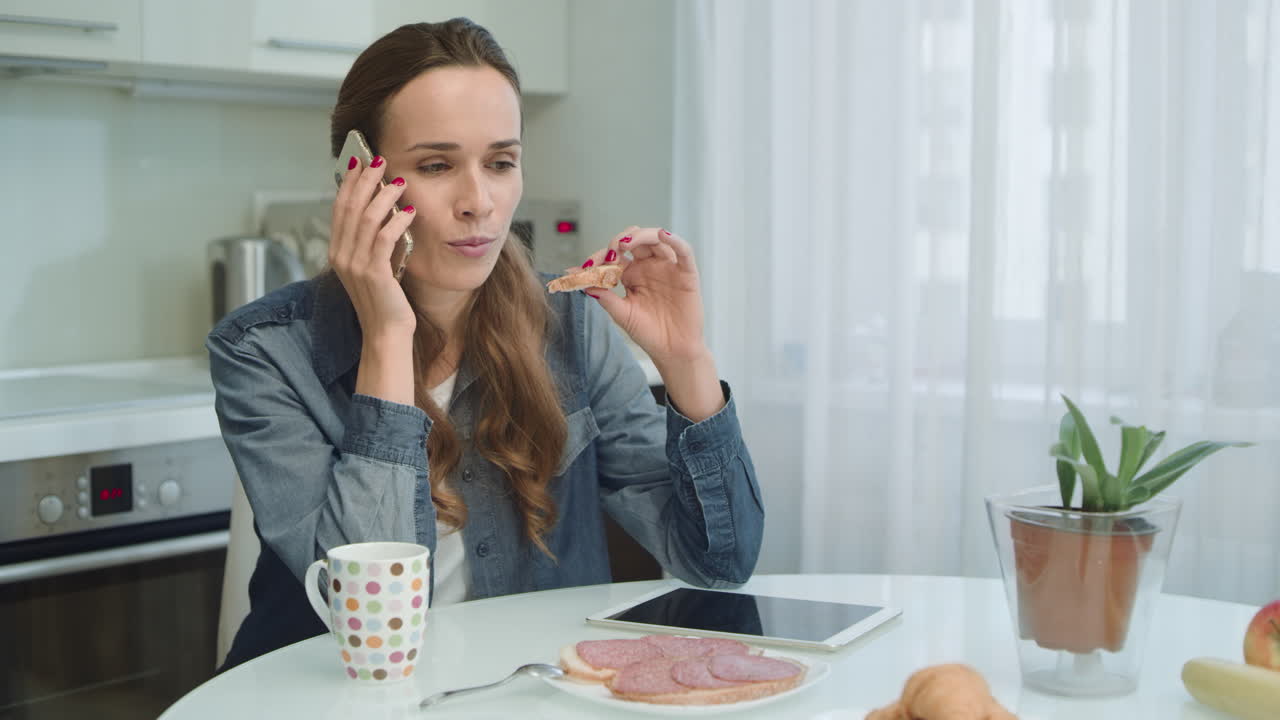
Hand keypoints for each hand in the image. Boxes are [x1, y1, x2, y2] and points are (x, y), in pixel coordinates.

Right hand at [330, 155, 416, 341]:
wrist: (385, 332)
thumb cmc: (384, 299)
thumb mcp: (373, 264)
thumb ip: (371, 239)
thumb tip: (382, 207)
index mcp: (337, 251)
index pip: (339, 208)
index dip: (349, 182)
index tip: (360, 161)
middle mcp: (341, 255)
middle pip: (350, 207)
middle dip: (366, 180)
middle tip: (380, 160)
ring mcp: (355, 264)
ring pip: (366, 218)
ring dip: (384, 196)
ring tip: (400, 182)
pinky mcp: (374, 273)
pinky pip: (384, 239)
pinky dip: (397, 221)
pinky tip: (409, 212)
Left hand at [574, 226, 707, 365]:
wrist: (672, 350)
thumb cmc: (648, 332)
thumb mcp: (623, 315)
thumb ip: (606, 298)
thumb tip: (585, 285)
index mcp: (631, 274)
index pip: (614, 256)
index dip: (599, 257)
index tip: (585, 267)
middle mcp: (649, 266)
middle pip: (634, 240)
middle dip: (619, 241)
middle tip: (609, 252)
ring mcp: (668, 268)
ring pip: (656, 239)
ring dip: (640, 236)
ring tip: (625, 243)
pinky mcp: (686, 273)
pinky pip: (684, 251)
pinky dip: (675, 240)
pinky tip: (663, 235)